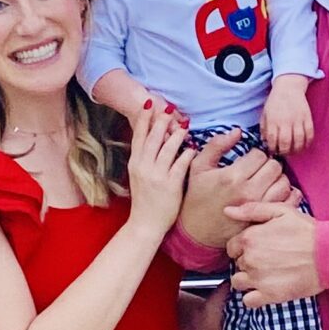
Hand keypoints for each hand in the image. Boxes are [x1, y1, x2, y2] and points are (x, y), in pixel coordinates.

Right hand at [125, 102, 190, 240]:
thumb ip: (145, 158)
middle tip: (168, 108)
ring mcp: (156, 176)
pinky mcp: (170, 186)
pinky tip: (193, 148)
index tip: (150, 105)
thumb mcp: (139, 176)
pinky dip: (187, 154)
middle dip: (160, 121)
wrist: (144, 224)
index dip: (144, 120)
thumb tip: (154, 140)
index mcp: (135, 163)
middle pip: (153, 138)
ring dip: (177, 135)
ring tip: (184, 125)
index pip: (139, 136)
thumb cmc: (145, 200)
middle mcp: (143, 167)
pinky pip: (180, 165)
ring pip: (167, 149)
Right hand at [180, 132, 293, 247]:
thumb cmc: (197, 198)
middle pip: (275, 167)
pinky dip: (285, 196)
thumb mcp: (199, 167)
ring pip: (284, 183)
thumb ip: (217, 145)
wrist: (196, 233)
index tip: (247, 162)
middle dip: (267, 166)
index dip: (255, 155)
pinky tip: (272, 195)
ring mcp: (259, 208)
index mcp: (233, 176)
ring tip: (264, 183)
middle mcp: (249, 192)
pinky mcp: (265, 220)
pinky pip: (288, 202)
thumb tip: (238, 131)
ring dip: (277, 180)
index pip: (260, 155)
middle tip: (257, 172)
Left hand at [228, 199, 321, 307]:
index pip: (232, 246)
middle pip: (237, 264)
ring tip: (266, 275)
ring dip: (248, 280)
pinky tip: (266, 289)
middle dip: (248, 262)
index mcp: (250, 238)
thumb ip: (252, 209)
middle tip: (268, 260)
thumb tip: (227, 211)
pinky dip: (253, 297)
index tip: (258, 248)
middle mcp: (250, 259)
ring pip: (238, 282)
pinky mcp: (269, 295)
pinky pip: (248, 301)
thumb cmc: (308, 231)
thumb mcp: (281, 211)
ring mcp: (258, 278)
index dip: (243, 247)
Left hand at [260, 78, 313, 156]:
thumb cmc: (275, 102)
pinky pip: (310, 134)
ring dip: (296, 150)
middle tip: (284, 153)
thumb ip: (264, 129)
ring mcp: (298, 120)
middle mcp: (285, 121)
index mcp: (273, 120)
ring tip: (294, 151)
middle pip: (286, 143)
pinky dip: (308, 143)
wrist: (288, 87)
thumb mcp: (265, 114)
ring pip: (299, 141)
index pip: (272, 140)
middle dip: (284, 152)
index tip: (273, 151)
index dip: (273, 149)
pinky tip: (304, 145)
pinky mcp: (307, 118)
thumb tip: (265, 142)